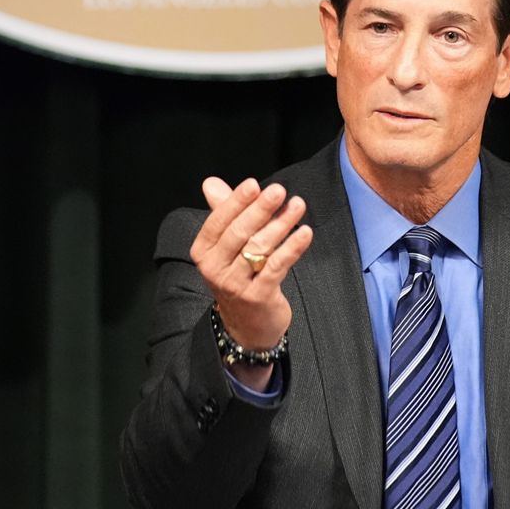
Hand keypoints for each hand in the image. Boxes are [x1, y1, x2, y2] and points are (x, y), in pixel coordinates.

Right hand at [190, 177, 312, 387]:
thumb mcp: (228, 247)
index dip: (236, 202)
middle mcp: (214, 268)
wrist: (248, 326)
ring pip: (259, 248)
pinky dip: (292, 248)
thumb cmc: (240, 277)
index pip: (218, 222)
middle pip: (239, 233)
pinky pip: (277, 267)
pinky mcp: (258, 296)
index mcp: (203, 252)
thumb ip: (224, 213)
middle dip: (260, 209)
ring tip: (298, 206)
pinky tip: (306, 233)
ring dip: (281, 224)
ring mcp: (235, 284)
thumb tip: (211, 182)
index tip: (254, 185)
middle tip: (279, 190)